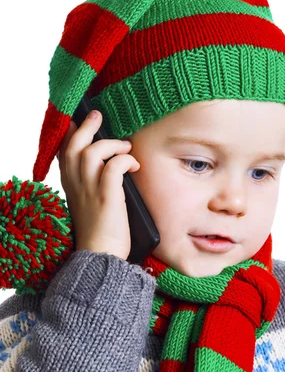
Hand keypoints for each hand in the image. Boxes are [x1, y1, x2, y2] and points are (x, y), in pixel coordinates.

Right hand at [57, 109, 139, 260]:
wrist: (100, 254)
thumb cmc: (100, 231)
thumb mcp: (89, 203)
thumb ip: (91, 184)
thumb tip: (108, 166)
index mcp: (70, 185)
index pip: (63, 151)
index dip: (69, 134)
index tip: (76, 123)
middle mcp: (76, 184)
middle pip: (75, 144)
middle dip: (87, 126)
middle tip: (99, 116)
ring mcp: (90, 188)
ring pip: (93, 150)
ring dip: (113, 144)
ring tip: (126, 148)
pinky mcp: (107, 195)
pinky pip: (114, 166)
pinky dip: (125, 160)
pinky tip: (134, 166)